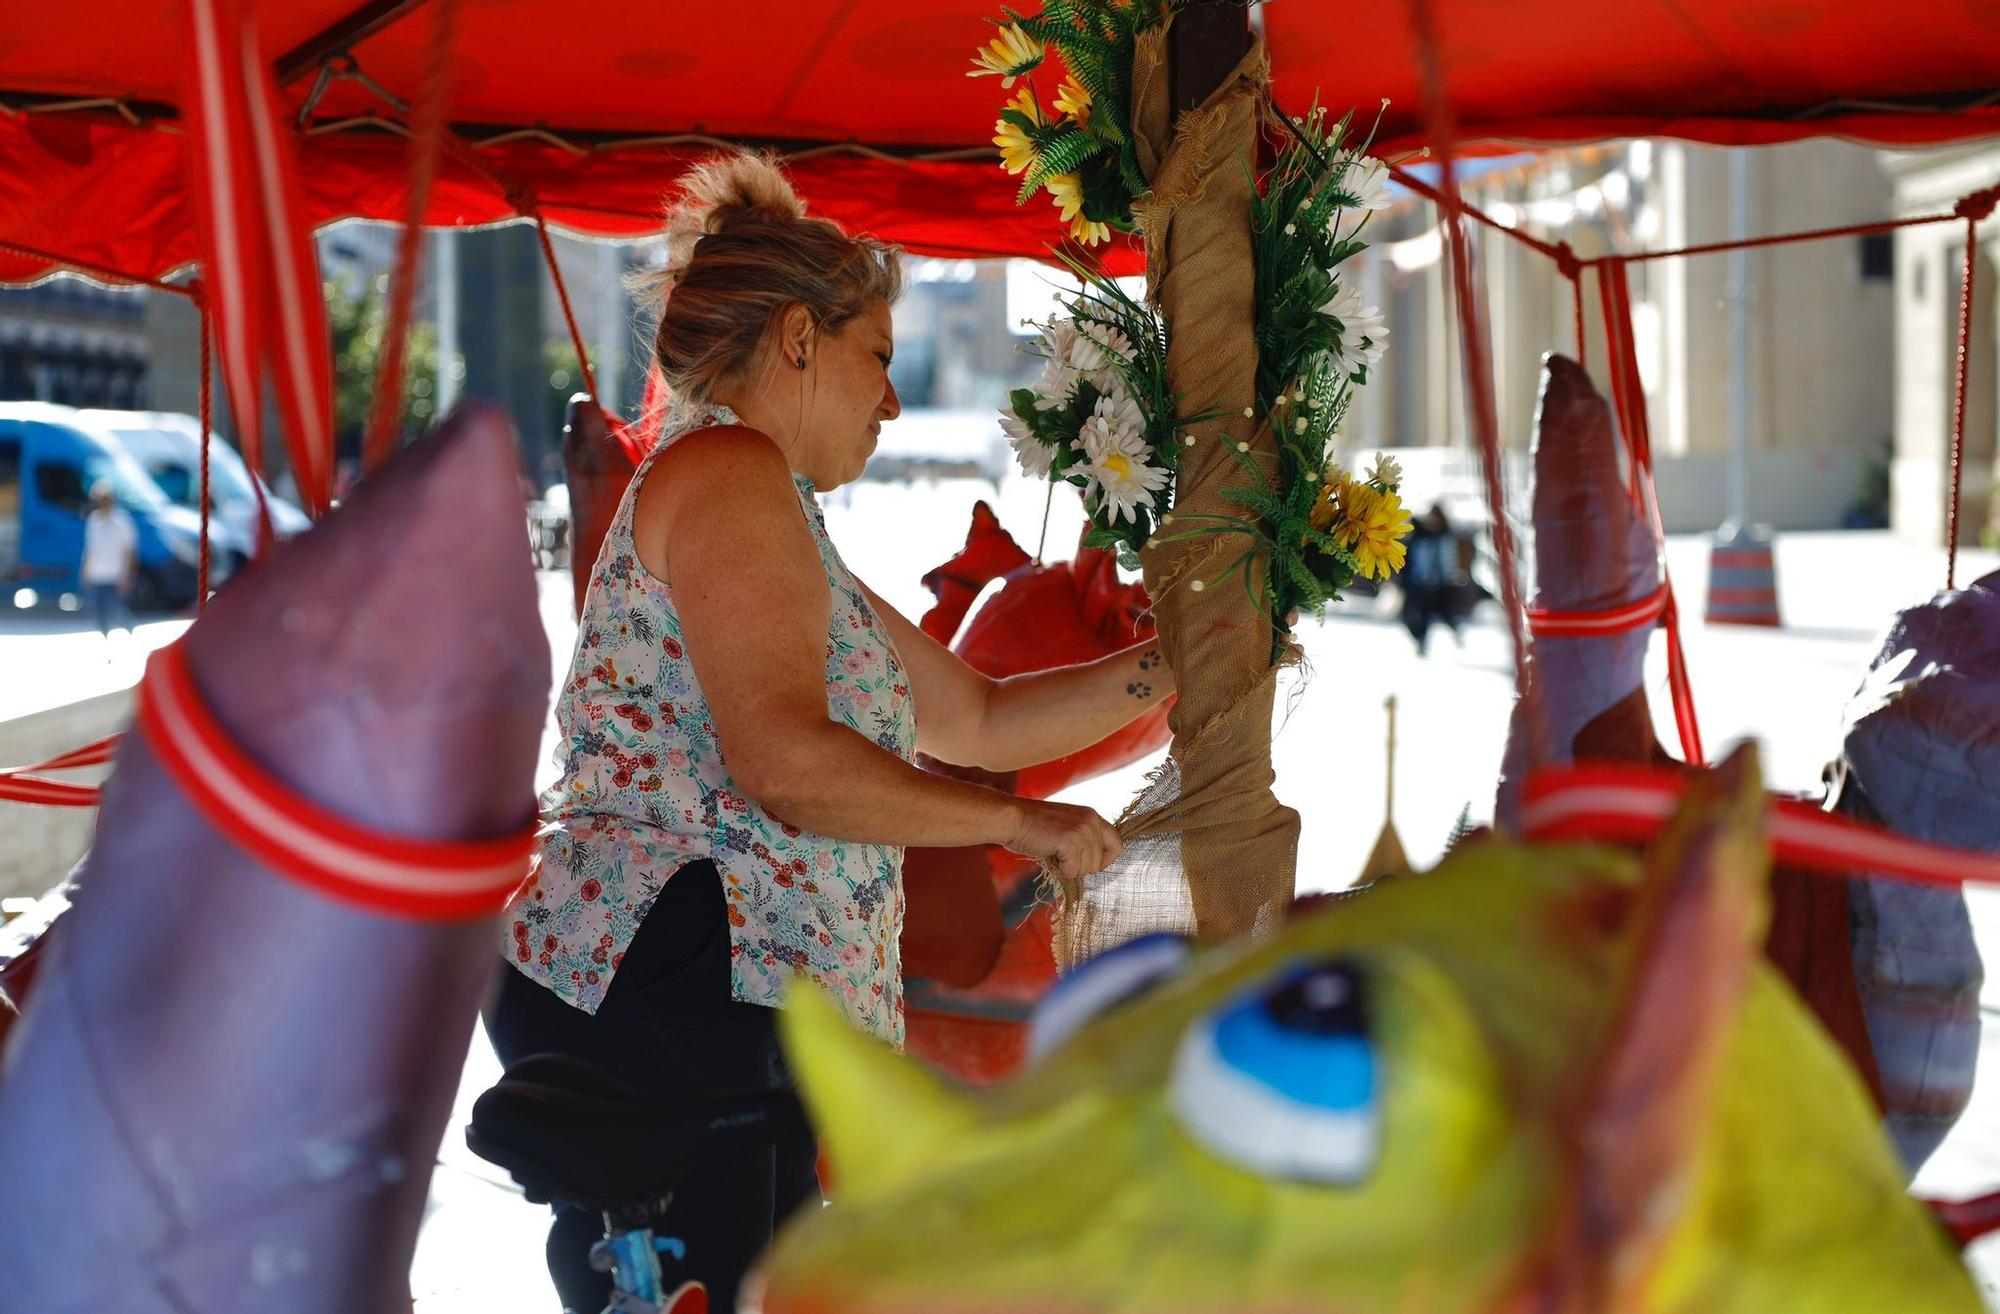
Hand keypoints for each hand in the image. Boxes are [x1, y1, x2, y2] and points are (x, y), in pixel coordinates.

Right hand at [1003, 799, 1123, 879]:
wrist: (1012, 819)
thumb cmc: (1034, 826)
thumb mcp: (1067, 827)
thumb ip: (1084, 839)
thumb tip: (1094, 864)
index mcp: (1092, 816)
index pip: (1117, 844)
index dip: (1104, 860)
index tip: (1087, 864)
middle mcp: (1092, 821)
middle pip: (1099, 863)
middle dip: (1079, 866)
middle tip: (1059, 854)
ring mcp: (1082, 831)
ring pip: (1086, 870)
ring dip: (1067, 868)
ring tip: (1052, 851)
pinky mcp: (1070, 842)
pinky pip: (1071, 871)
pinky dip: (1058, 869)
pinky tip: (1047, 854)